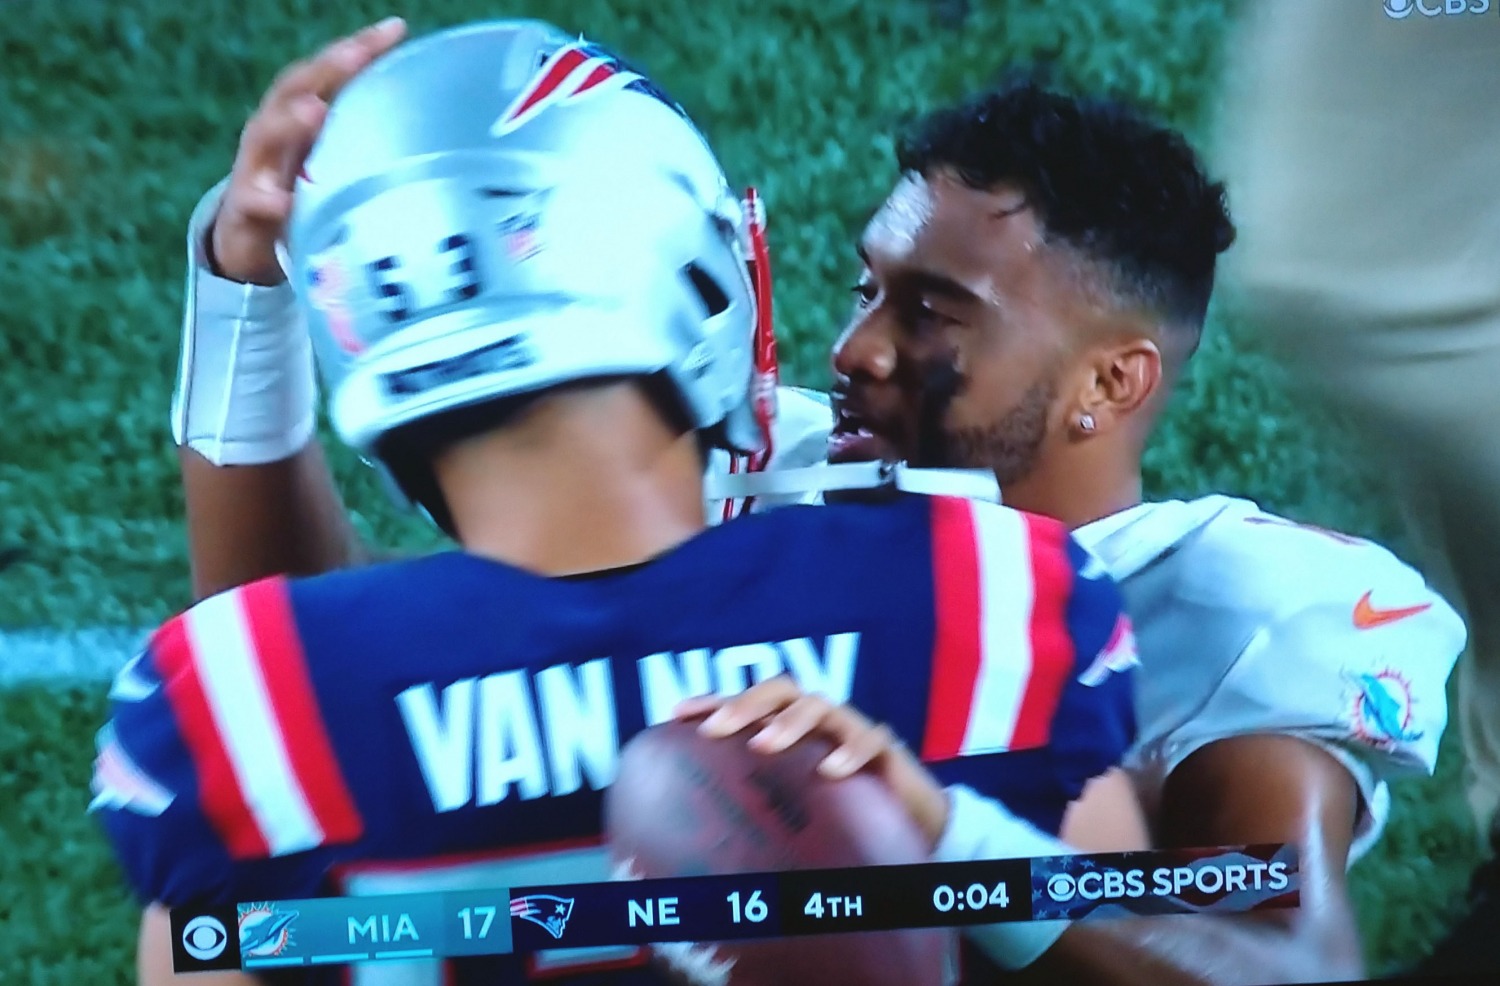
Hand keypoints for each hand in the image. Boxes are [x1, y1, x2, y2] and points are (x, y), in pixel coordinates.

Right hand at [209, 17, 406, 284]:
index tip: (395, 29)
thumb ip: (369, 133)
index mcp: (303, 111)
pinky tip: (285, 202)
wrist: (250, 234)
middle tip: (355, 55)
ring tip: (315, 111)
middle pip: (297, 88)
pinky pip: (256, 201)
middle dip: (326, 69)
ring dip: (291, 121)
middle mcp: (276, 128)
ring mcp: (256, 164)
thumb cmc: (303, 186)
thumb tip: (433, 114)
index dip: (360, 48)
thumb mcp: (336, 155)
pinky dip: (269, 200)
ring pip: (268, 134)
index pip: (331, 71)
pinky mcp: (245, 206)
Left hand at [674, 677, 949, 846]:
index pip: (748, 703)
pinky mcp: (885, 750)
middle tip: (716, 730)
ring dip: (789, 721)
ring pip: (820, 706)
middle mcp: (818, 721)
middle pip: (780, 691)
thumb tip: (694, 864)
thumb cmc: (841, 815)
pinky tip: (831, 771)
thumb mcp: (793, 813)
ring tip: (763, 743)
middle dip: (745, 704)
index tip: (678, 715)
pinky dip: (849, 752)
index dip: (713, 701)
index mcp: (790, 729)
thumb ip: (757, 818)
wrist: (910, 824)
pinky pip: (870, 740)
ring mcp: (851, 730)